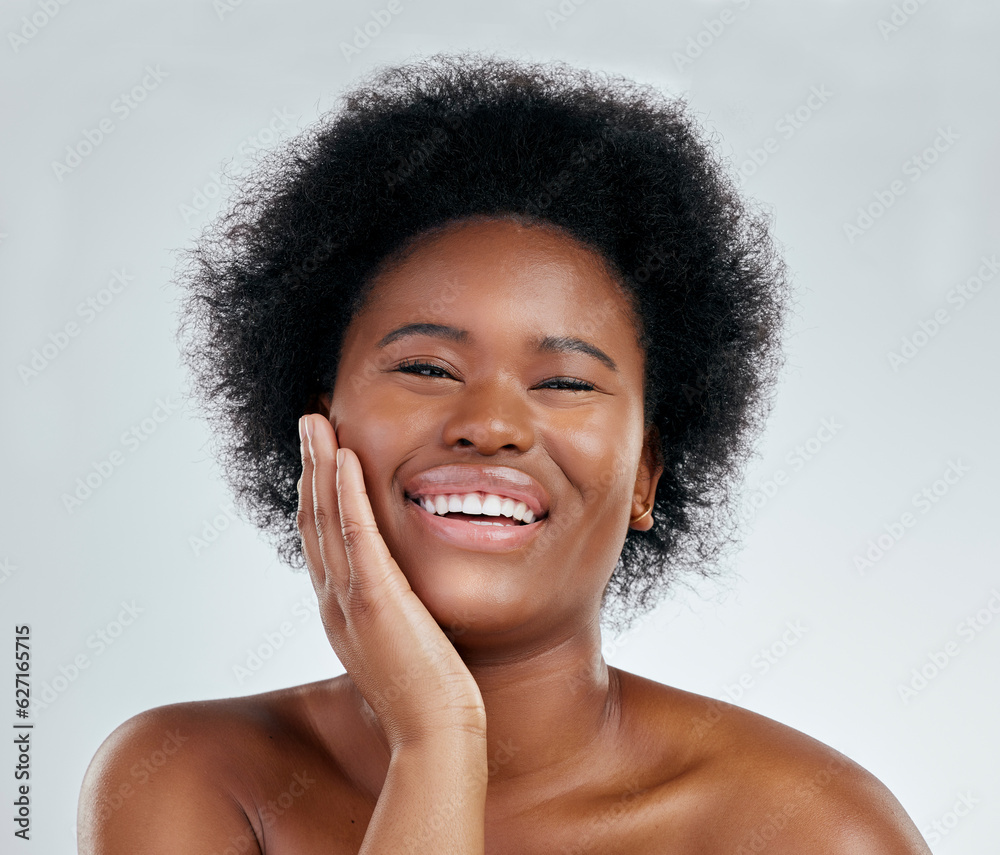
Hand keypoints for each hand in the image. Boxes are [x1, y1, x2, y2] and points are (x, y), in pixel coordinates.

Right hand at [297, 414, 486, 751]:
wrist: (437, 734)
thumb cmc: (430, 694)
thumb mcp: (402, 642)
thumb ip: (393, 611)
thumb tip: (402, 592)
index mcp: (342, 609)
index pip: (323, 539)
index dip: (318, 493)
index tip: (321, 454)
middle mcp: (335, 601)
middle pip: (314, 520)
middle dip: (310, 468)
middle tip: (308, 422)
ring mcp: (350, 601)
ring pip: (327, 520)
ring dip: (319, 467)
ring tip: (315, 422)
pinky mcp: (375, 601)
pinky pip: (356, 536)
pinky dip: (347, 494)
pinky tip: (344, 457)